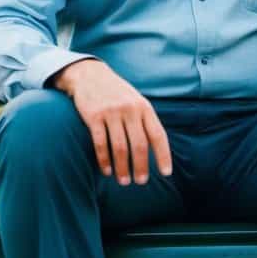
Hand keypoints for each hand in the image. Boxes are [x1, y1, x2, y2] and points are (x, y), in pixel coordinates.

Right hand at [53, 59, 172, 184]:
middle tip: (140, 181)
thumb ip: (145, 121)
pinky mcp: (94, 116)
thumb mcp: (136, 101)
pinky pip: (101, 144)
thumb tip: (155, 149)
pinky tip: (107, 171)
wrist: (90, 75)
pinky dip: (104, 160)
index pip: (158, 135)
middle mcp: (130, 109)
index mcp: (144, 107)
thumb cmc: (117, 93)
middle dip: (141, 166)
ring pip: (120, 147)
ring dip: (123, 168)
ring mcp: (112, 112)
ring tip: (124, 181)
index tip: (166, 173)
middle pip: (139, 145)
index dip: (163, 155)